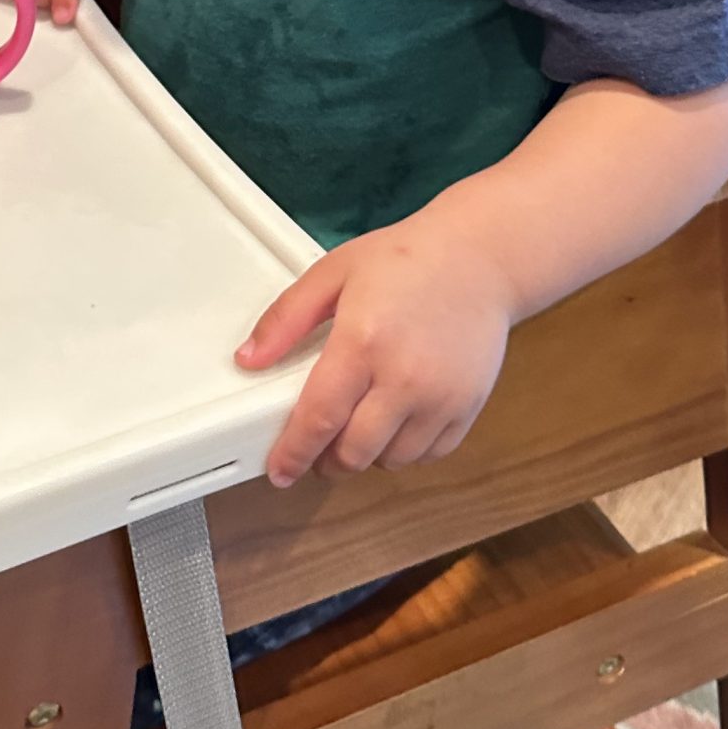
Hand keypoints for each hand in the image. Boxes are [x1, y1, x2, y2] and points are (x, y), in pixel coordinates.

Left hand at [236, 201, 517, 488]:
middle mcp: (404, 377)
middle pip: (354, 452)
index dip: (294, 453)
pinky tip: (394, 424)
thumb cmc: (408, 260)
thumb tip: (248, 357)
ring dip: (366, 455)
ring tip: (357, 427)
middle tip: (317, 446)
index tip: (280, 470)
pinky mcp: (467, 406)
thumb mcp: (333, 273)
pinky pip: (429, 454)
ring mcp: (441, 397)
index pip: (319, 419)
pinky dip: (405, 450)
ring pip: (391, 460)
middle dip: (326, 460)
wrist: (480, 258)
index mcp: (363, 341)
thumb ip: (286, 318)